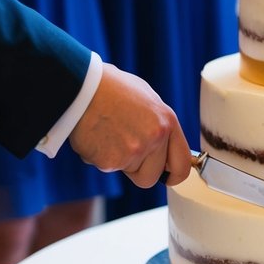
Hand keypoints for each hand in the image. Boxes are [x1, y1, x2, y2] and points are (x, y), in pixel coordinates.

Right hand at [69, 64, 193, 187]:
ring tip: (108, 131)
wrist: (81, 85)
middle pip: (150, 177)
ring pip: (126, 171)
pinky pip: (105, 166)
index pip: (182, 164)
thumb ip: (159, 125)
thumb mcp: (147, 99)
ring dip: (117, 158)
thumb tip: (164, 148)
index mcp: (167, 122)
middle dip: (138, 169)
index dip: (173, 175)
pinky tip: (95, 133)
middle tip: (124, 147)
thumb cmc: (112, 87)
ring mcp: (132, 152)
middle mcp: (154, 139)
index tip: (167, 177)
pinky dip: (98, 155)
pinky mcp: (109, 161)